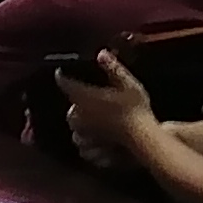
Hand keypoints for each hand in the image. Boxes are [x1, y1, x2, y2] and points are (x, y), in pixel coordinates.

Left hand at [57, 51, 148, 165]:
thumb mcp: (128, 83)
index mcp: (87, 98)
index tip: (60, 74)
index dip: (62, 79)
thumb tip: (101, 52)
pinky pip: (83, 147)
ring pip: (75, 129)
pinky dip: (86, 143)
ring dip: (79, 125)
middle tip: (82, 102)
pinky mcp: (94, 149)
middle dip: (74, 106)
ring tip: (88, 122)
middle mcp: (82, 116)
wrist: (142, 137)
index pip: (67, 86)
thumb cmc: (135, 108)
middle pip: (71, 111)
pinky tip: (93, 141)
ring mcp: (87, 135)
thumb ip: (113, 68)